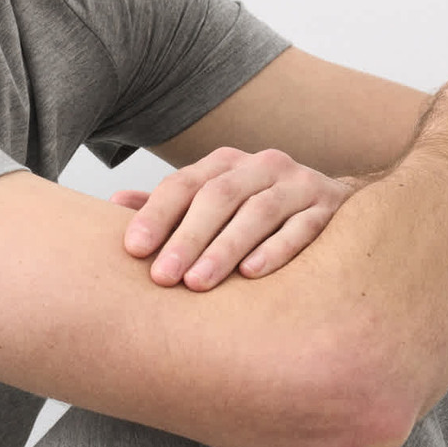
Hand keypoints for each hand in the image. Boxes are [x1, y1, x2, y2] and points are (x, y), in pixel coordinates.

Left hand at [113, 146, 351, 289]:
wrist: (335, 208)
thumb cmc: (258, 212)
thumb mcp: (213, 205)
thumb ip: (170, 207)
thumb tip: (112, 205)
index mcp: (226, 164)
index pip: (184, 184)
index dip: (156, 214)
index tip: (133, 249)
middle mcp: (262, 166)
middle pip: (219, 196)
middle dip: (188, 237)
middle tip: (163, 277)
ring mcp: (299, 185)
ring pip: (260, 212)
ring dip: (226, 248)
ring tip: (199, 282)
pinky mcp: (330, 210)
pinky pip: (303, 228)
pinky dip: (277, 249)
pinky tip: (252, 273)